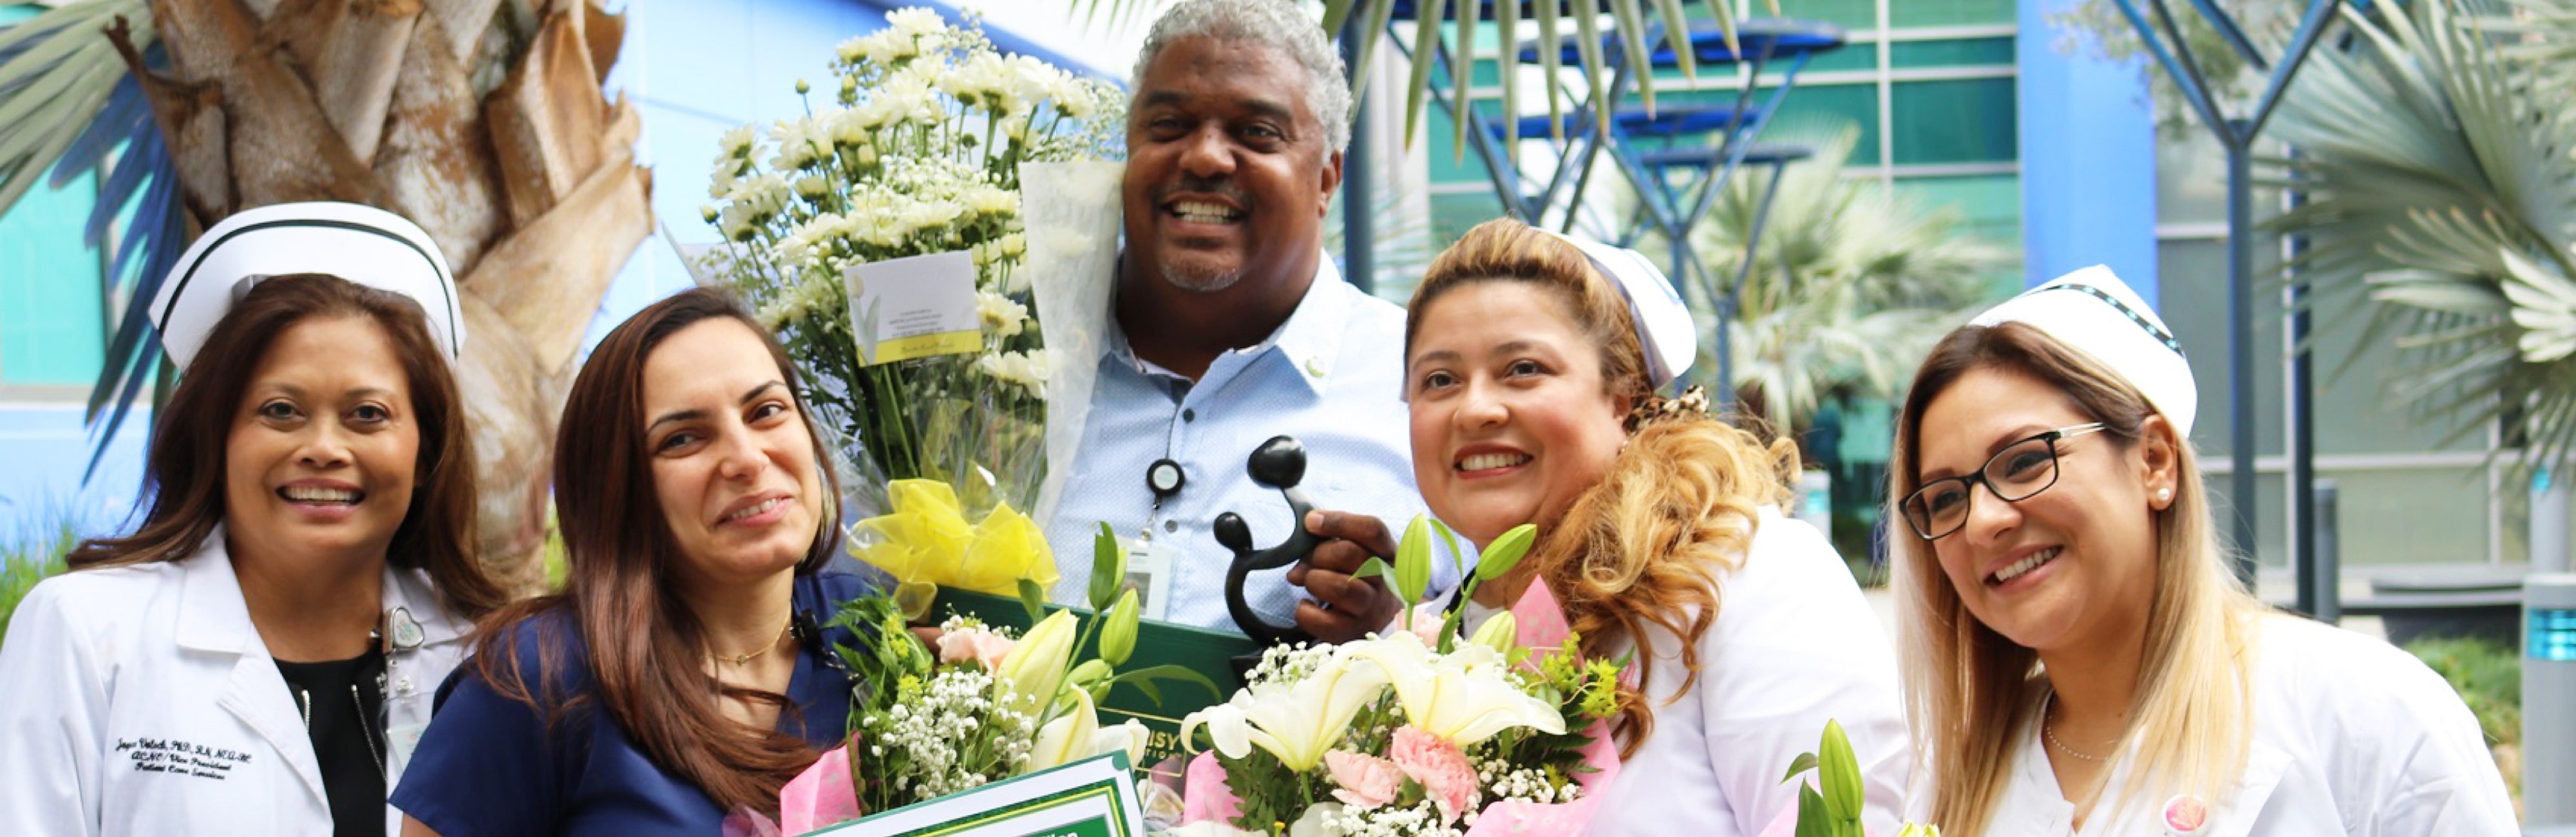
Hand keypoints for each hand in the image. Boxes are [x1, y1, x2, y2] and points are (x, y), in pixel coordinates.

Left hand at [1286, 509, 1404, 642]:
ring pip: (1339, 586)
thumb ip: (1331, 544)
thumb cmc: (1362, 578)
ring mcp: (1371, 609)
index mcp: (1387, 553)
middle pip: (1348, 553)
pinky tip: (1307, 605)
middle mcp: (1385, 580)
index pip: (1371, 530)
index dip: (1338, 521)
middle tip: (1307, 561)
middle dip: (1317, 553)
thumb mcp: (1359, 554)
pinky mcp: (1354, 633)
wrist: (1383, 620)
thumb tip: (1296, 562)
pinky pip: (1321, 620)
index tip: (1310, 522)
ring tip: (1310, 582)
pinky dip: (1305, 611)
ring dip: (1313, 580)